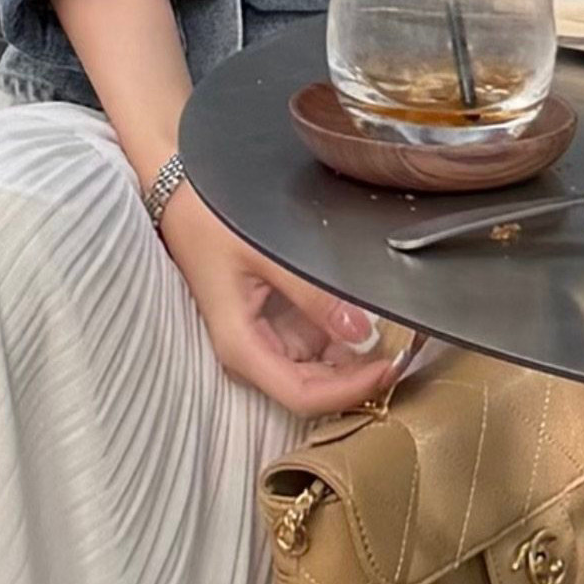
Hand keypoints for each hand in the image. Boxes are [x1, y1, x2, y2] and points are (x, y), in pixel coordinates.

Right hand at [161, 187, 409, 416]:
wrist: (176, 188)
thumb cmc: (207, 219)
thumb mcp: (263, 254)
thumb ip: (312, 295)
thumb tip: (362, 333)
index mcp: (242, 347)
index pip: (303, 396)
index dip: (349, 390)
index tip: (390, 366)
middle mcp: (252, 352)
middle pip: (314, 388)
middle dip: (359, 377)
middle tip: (407, 349)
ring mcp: (262, 337)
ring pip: (318, 368)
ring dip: (356, 358)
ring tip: (398, 332)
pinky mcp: (271, 320)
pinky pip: (314, 341)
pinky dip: (344, 335)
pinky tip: (370, 315)